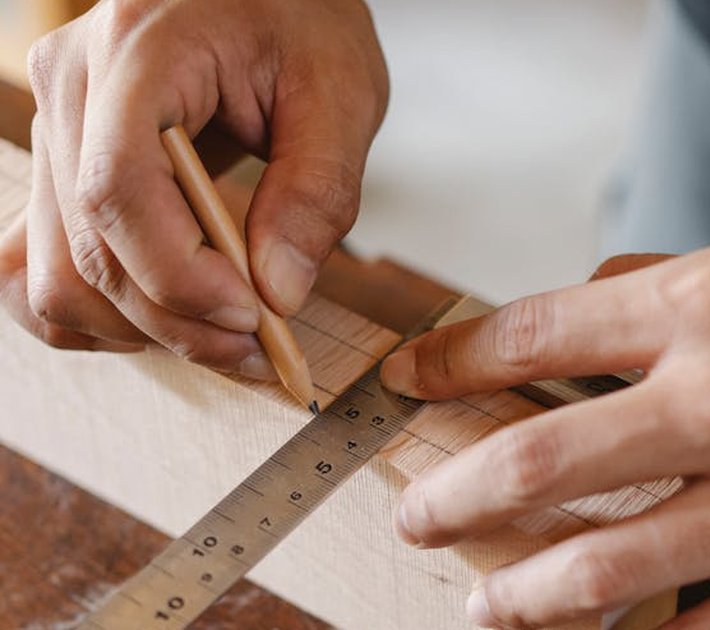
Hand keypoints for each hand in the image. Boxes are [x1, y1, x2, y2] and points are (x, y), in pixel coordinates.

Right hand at [0, 0, 387, 376]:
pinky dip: (99, 312)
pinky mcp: (65, 163)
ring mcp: (56, 126)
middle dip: (178, 320)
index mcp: (139, 51)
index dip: (181, 275)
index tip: (256, 317)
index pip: (120, 189)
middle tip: (262, 349)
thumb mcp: (341, 91)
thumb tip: (279, 293)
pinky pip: (41, 264)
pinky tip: (167, 318)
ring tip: (227, 336)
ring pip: (54, 272)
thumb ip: (317, 191)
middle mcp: (72, 87)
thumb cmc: (301, 16)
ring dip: (140, 328)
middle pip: (88, 247)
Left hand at [380, 193, 709, 627]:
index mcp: (706, 304)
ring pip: (601, 570)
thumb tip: (569, 329)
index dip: (451, 362)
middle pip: (536, 466)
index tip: (414, 380)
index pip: (529, 338)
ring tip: (485, 605)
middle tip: (418, 516)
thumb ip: (657, 296)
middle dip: (452, 498)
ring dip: (520, 595)